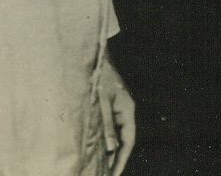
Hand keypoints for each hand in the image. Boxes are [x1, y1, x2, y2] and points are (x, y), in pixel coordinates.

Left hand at [99, 56, 135, 175]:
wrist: (92, 57)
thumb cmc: (97, 77)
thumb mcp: (100, 102)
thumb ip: (105, 125)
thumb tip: (110, 149)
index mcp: (126, 109)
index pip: (128, 141)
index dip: (121, 160)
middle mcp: (123, 110)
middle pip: (123, 140)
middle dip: (115, 159)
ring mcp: (116, 108)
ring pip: (114, 134)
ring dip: (107, 151)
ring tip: (98, 168)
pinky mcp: (107, 106)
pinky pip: (107, 127)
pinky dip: (102, 140)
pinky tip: (93, 149)